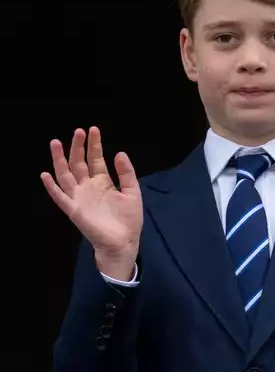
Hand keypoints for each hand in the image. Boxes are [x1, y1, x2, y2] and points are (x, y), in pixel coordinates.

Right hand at [41, 127, 142, 279]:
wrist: (123, 242)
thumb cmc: (129, 219)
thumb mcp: (132, 192)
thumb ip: (127, 173)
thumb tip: (120, 153)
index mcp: (103, 182)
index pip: (95, 159)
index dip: (94, 145)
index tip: (93, 130)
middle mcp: (88, 187)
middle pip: (79, 163)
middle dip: (78, 147)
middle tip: (78, 131)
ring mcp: (79, 198)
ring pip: (66, 175)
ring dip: (60, 160)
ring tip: (56, 143)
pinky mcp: (73, 210)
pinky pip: (59, 197)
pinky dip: (51, 187)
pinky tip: (45, 175)